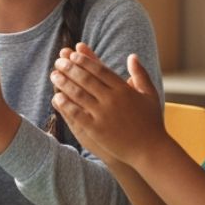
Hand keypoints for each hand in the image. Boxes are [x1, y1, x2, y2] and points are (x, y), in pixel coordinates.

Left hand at [50, 43, 164, 165]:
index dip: (84, 60)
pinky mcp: (96, 129)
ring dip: (64, 83)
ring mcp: (103, 114)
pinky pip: (77, 114)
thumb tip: (132, 56)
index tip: (73, 54)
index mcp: (124, 90)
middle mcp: (112, 100)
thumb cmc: (151, 122)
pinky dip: (66, 105)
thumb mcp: (150, 95)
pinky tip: (56, 97)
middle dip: (70, 68)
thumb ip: (141, 74)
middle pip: (86, 79)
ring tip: (54, 75)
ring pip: (79, 94)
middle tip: (58, 61)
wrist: (151, 150)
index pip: (100, 70)